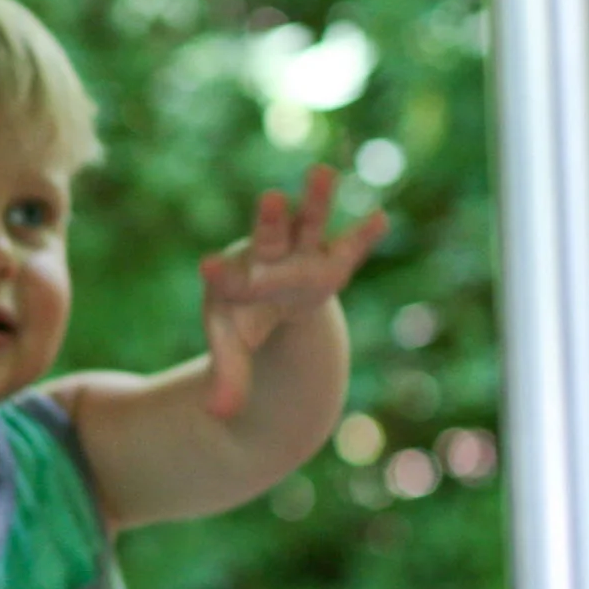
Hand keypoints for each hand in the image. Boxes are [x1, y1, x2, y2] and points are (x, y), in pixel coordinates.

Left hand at [199, 166, 387, 418]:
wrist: (272, 298)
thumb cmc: (244, 317)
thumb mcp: (232, 348)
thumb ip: (226, 378)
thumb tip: (215, 416)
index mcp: (235, 281)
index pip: (224, 278)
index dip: (219, 274)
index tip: (208, 266)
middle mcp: (267, 259)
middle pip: (268, 237)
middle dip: (270, 220)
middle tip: (270, 198)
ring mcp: (300, 254)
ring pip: (308, 225)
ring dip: (316, 202)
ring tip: (324, 171)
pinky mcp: (330, 258)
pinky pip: (349, 247)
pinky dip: (363, 236)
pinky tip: (380, 218)